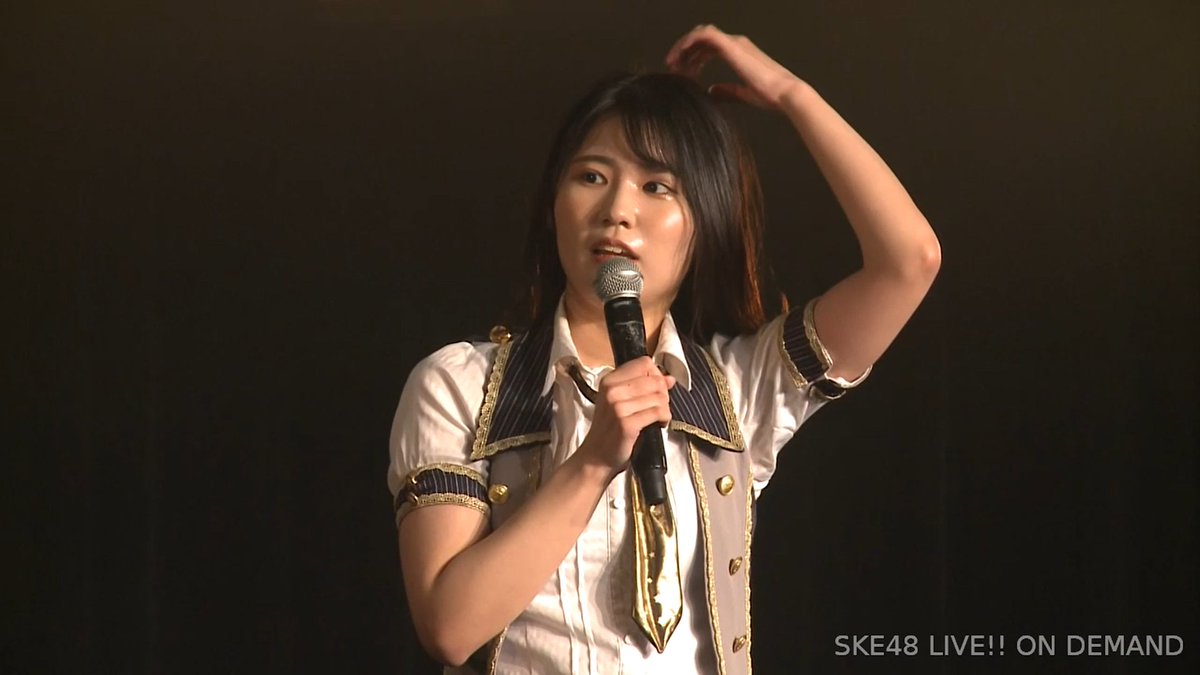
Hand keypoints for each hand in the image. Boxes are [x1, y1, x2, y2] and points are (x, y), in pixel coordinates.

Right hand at [576, 356, 674, 476]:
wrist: (596, 457)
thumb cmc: (610, 430)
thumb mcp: (619, 402)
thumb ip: (643, 387)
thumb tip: (669, 378)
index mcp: (609, 381)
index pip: (644, 363)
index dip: (656, 375)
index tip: (655, 389)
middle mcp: (612, 391)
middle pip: (654, 379)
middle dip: (663, 394)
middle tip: (658, 407)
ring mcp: (618, 407)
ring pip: (659, 396)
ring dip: (664, 408)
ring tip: (657, 418)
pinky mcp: (627, 424)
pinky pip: (658, 412)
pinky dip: (664, 419)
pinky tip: (658, 424)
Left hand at [664, 24, 804, 111]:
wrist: (784, 93)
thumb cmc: (769, 96)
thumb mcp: (742, 94)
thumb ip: (727, 91)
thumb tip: (712, 91)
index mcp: (739, 52)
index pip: (709, 47)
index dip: (692, 58)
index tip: (681, 73)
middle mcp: (736, 43)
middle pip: (702, 38)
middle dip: (684, 51)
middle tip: (672, 68)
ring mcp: (734, 43)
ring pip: (700, 34)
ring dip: (683, 46)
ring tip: (672, 63)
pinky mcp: (732, 47)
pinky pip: (704, 35)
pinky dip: (689, 42)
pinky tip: (680, 56)